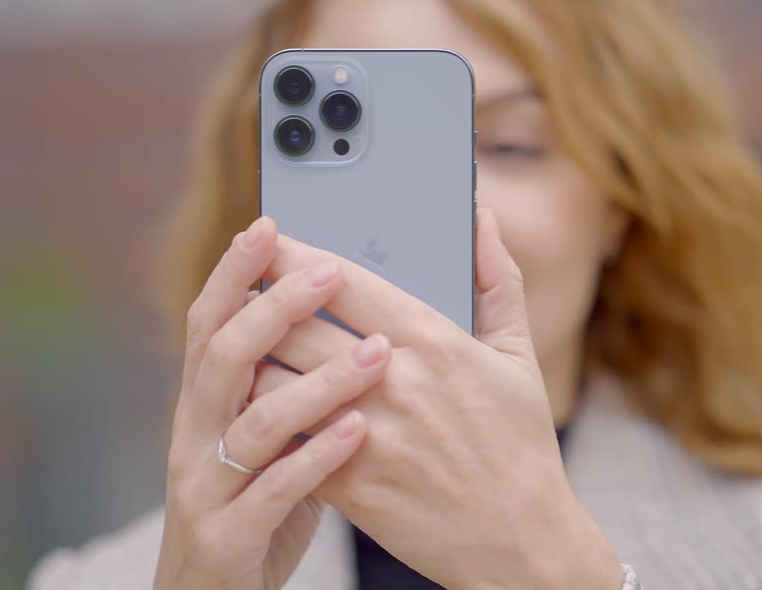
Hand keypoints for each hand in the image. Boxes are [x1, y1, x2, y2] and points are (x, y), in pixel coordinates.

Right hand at [154, 217, 392, 589]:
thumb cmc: (258, 505)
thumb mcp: (267, 437)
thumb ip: (291, 379)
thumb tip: (339, 316)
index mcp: (205, 404)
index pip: (210, 322)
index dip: (234, 273)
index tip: (269, 226)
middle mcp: (195, 435)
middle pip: (224, 356)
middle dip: (274, 308)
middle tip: (329, 273)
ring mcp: (205, 486)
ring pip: (253, 420)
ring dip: (317, 382)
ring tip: (377, 354)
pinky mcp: (227, 535)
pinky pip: (273, 490)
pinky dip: (317, 456)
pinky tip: (358, 432)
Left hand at [252, 209, 620, 588]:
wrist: (522, 543)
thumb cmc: (521, 447)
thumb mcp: (519, 356)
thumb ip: (496, 279)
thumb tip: (480, 218)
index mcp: (434, 341)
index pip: (345, 281)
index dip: (295, 256)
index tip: (267, 240)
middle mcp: (394, 381)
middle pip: (298, 324)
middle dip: (259, 302)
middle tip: (239, 289)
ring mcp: (367, 433)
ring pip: (277, 380)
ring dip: (251, 362)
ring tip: (239, 349)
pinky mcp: (349, 483)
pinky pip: (284, 438)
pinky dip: (263, 418)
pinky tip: (253, 407)